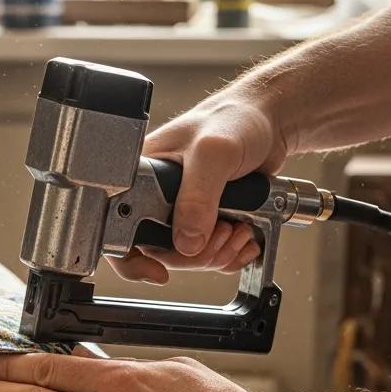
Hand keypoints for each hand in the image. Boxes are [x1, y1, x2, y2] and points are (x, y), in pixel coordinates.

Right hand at [111, 88, 290, 284]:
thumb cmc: (237, 119)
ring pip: (185, 257)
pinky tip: (242, 236)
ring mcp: (179, 211)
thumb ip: (197, 197)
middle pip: (158, 253)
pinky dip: (228, 255)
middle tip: (221, 232)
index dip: (133, 258)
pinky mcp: (202, 220)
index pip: (119, 229)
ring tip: (237, 229)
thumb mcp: (213, 152)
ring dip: (217, 254)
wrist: (271, 122)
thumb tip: (187, 242)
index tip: (158, 272)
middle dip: (195, 254)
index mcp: (139, 177)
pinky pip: (206, 255)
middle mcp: (155, 197)